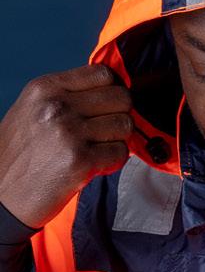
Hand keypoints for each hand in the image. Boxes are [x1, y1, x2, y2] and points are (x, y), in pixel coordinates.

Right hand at [0, 64, 133, 226]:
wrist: (1, 197)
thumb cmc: (19, 156)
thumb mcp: (31, 111)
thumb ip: (65, 96)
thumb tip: (109, 89)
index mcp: (44, 88)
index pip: (102, 74)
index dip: (112, 91)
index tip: (106, 108)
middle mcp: (57, 106)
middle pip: (120, 97)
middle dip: (120, 115)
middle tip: (106, 132)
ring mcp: (70, 133)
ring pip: (125, 125)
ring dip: (118, 140)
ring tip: (98, 150)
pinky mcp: (81, 162)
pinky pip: (120, 152)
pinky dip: (114, 161)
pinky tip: (96, 166)